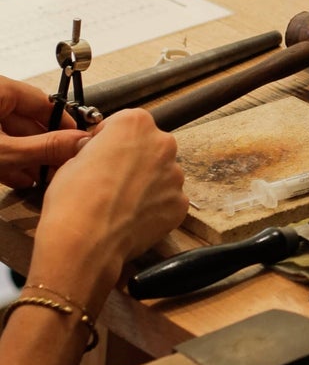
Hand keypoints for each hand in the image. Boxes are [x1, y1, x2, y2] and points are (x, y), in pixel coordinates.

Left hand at [0, 77, 88, 189]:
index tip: (76, 140)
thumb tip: (77, 142)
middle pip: (28, 119)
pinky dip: (9, 158)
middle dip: (45, 147)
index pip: (43, 100)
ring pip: (11, 134)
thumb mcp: (2, 151)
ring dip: (29, 157)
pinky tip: (21, 176)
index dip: (63, 123)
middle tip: (61, 165)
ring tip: (43, 176)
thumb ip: (43, 147)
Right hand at [30, 111, 187, 311]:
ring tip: (120, 205)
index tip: (99, 155)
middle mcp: (163, 143)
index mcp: (135, 123)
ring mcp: (175, 175)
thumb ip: (95, 149)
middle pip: (148, 147)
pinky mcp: (180, 204)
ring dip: (146, 184)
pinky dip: (153, 208)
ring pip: (160, 175)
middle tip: (110, 182)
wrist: (84, 241)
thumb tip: (98, 154)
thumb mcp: (73, 159)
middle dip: (133, 161)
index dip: (108, 141)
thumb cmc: (73, 199)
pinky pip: (167, 201)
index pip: (124, 124)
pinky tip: (132, 219)